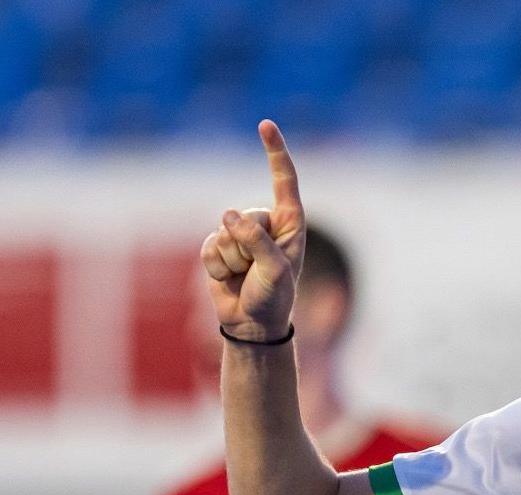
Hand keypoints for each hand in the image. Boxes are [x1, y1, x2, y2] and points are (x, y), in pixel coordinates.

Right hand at [200, 120, 305, 341]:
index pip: (284, 180)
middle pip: (245, 215)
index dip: (275, 152)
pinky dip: (216, 266)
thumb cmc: (274, 297)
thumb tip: (229, 215)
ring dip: (232, 260)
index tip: (265, 124)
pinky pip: (209, 247)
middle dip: (246, 246)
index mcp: (291, 223)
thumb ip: (255, 241)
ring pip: (223, 232)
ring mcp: (241, 234)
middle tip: (257, 271)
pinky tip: (228, 278)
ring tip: (245, 276)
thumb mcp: (275, 271)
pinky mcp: (219, 247)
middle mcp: (266, 224)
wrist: (252, 323)